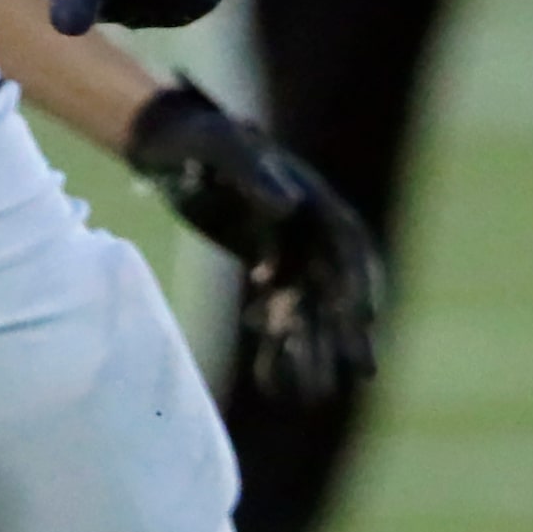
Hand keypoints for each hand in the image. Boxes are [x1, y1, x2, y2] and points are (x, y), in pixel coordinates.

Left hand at [125, 79, 381, 402]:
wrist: (168, 145)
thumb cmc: (198, 137)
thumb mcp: (222, 146)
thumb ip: (253, 172)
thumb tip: (289, 206)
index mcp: (311, 198)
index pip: (346, 244)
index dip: (358, 280)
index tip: (364, 317)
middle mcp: (309, 231)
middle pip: (335, 285)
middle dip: (348, 328)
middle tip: (364, 372)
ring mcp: (290, 252)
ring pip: (309, 308)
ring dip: (314, 348)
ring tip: (318, 394)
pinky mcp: (266, 269)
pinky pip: (279, 314)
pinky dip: (278, 346)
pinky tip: (272, 382)